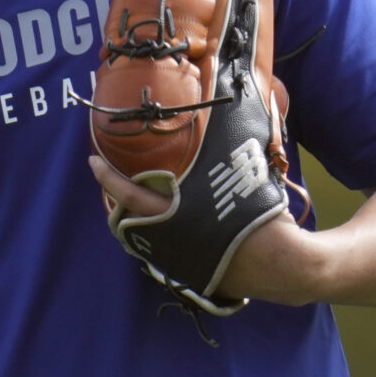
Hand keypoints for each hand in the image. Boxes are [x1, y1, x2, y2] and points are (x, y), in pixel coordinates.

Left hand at [88, 153, 325, 305]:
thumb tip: (231, 102)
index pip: (129, 193)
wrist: (283, 265)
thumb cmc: (264, 215)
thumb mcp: (245, 174)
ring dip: (135, 219)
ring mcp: (176, 261)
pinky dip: (158, 236)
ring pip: (141, 239)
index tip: (92, 161)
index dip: (107, 177)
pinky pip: (162, 252)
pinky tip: (168, 224)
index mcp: (176, 214)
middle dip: (116, 199)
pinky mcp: (189, 274)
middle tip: (109, 179)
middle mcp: (168, 241)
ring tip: (134, 199)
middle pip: (125, 220)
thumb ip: (226, 146)